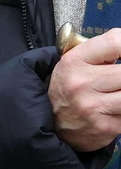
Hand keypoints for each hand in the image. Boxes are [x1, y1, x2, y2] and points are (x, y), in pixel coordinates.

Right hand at [50, 29, 120, 152]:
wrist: (53, 123)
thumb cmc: (70, 87)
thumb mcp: (74, 62)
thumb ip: (102, 51)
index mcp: (74, 61)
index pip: (115, 42)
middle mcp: (82, 82)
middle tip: (119, 78)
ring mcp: (93, 106)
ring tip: (118, 90)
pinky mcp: (106, 126)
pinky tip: (116, 107)